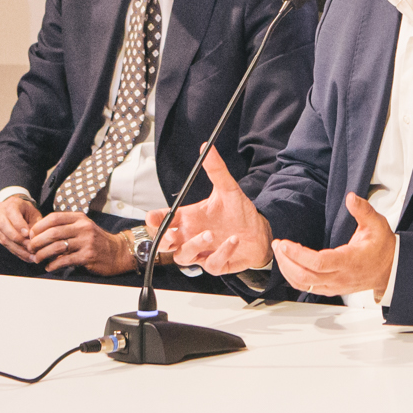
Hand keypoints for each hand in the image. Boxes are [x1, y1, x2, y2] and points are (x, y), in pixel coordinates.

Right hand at [0, 194, 47, 263]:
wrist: (12, 208)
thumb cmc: (26, 211)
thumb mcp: (33, 213)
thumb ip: (35, 224)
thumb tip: (33, 239)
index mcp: (10, 204)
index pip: (12, 215)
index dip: (20, 226)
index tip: (29, 236)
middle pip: (4, 227)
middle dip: (18, 240)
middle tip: (31, 248)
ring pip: (3, 238)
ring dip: (17, 249)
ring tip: (30, 256)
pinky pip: (1, 244)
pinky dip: (13, 251)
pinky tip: (23, 256)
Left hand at [31, 211, 135, 275]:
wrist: (118, 252)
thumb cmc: (96, 241)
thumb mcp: (83, 227)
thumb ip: (66, 227)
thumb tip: (40, 234)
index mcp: (79, 218)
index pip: (54, 218)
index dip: (39, 226)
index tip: (31, 235)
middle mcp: (83, 228)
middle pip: (53, 232)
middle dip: (38, 241)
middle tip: (31, 248)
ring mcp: (86, 242)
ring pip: (57, 246)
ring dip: (43, 254)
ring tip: (37, 259)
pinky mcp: (88, 256)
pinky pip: (65, 260)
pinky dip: (53, 264)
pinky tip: (49, 267)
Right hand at [153, 148, 271, 273]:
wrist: (259, 232)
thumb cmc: (239, 213)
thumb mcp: (228, 189)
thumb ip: (216, 170)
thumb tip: (207, 148)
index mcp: (189, 218)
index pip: (162, 221)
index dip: (154, 221)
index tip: (153, 217)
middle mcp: (191, 236)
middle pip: (163, 244)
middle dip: (163, 240)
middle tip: (173, 234)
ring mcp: (201, 252)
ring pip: (183, 257)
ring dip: (194, 246)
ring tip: (209, 233)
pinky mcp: (215, 264)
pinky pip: (211, 264)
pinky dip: (220, 252)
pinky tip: (232, 241)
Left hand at [272, 193, 395, 299]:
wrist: (390, 269)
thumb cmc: (382, 247)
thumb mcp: (377, 224)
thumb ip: (363, 210)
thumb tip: (351, 198)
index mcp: (349, 261)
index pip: (318, 263)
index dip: (298, 255)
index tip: (285, 243)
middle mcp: (340, 277)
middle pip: (305, 277)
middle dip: (286, 261)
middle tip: (278, 245)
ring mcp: (335, 286)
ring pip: (304, 285)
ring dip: (287, 270)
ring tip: (280, 252)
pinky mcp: (331, 289)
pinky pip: (307, 288)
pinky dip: (294, 277)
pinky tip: (288, 265)